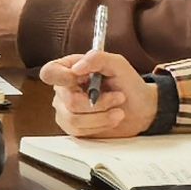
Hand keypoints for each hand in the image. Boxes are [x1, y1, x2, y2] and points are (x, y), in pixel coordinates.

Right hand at [38, 50, 152, 138]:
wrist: (140, 108)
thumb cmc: (128, 84)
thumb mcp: (118, 64)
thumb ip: (97, 58)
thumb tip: (76, 67)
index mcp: (69, 69)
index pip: (50, 72)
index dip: (63, 78)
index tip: (83, 80)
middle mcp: (64, 89)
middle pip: (69, 101)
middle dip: (99, 103)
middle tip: (118, 98)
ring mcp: (66, 109)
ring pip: (74, 118)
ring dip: (102, 116)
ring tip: (118, 112)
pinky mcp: (73, 127)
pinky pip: (78, 131)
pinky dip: (99, 126)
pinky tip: (110, 119)